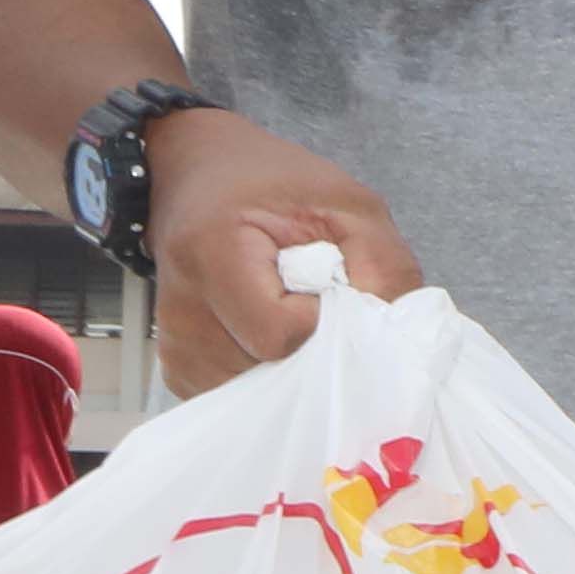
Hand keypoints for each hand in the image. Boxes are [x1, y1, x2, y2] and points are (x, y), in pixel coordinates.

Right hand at [143, 112, 419, 377]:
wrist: (198, 175)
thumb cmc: (274, 185)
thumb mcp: (348, 203)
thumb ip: (384, 266)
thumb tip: (397, 340)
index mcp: (212, 252)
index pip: (282, 334)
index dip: (324, 321)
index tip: (331, 290)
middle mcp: (181, 309)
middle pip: (271, 370)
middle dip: (313, 348)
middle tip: (314, 300)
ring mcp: (176, 346)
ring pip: (260, 394)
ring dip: (293, 364)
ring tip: (289, 311)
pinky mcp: (180, 369)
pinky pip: (242, 398)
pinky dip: (270, 374)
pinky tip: (270, 332)